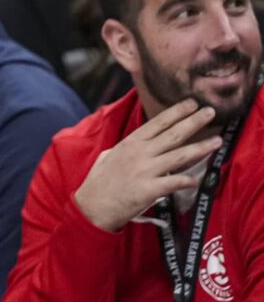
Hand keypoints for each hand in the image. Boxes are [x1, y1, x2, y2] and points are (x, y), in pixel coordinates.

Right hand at [74, 99, 222, 231]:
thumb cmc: (99, 181)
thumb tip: (139, 145)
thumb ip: (127, 148)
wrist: (93, 205)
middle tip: (210, 111)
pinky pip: (174, 182)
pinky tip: (198, 178)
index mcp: (131, 142)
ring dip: (200, 148)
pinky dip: (187, 180)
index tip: (192, 103)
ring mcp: (145, 170)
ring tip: (217, 141)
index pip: (158, 123)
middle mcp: (140, 153)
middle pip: (172, 134)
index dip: (176, 112)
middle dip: (193, 121)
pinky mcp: (149, 189)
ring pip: (179, 156)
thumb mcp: (109, 156)